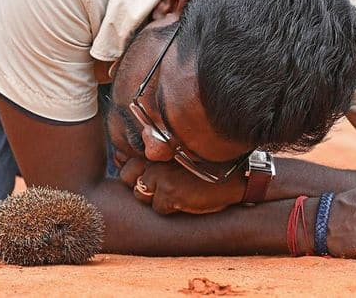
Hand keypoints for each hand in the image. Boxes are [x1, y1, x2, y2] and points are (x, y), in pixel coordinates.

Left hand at [118, 156, 245, 214]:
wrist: (236, 177)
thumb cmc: (206, 167)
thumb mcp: (178, 156)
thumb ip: (150, 158)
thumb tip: (119, 162)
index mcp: (155, 148)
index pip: (126, 165)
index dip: (135, 176)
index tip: (152, 179)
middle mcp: (154, 159)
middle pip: (128, 181)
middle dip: (143, 188)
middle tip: (166, 187)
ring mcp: (160, 175)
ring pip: (142, 196)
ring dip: (157, 199)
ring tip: (178, 192)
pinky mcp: (169, 192)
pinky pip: (158, 208)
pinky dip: (171, 208)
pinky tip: (186, 199)